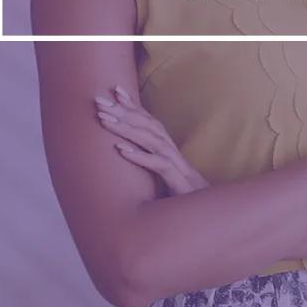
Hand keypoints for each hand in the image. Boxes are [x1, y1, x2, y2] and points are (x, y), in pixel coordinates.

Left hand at [94, 85, 209, 195]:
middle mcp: (172, 152)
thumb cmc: (182, 199)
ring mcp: (176, 165)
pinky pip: (157, 166)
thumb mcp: (164, 178)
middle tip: (99, 100)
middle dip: (123, 111)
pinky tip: (121, 151)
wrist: (207, 216)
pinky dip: (140, 156)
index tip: (115, 90)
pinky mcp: (177, 181)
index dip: (134, 105)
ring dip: (127, 129)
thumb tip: (129, 155)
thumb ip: (151, 165)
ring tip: (104, 120)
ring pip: (150, 140)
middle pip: (148, 125)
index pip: (150, 121)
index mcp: (168, 149)